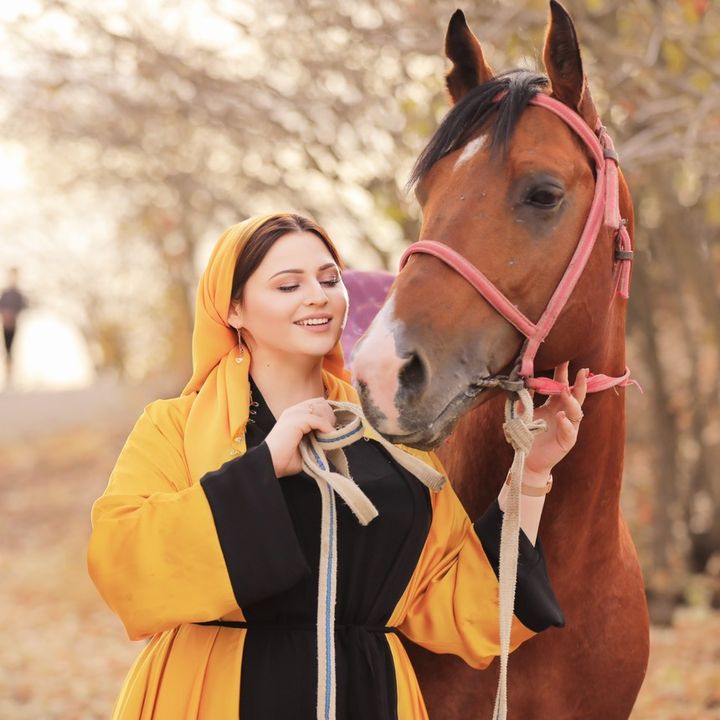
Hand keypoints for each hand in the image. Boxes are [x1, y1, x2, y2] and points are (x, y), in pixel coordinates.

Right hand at [264, 397, 335, 477]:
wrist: (270, 464)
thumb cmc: (285, 459)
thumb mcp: (305, 446)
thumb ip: (317, 439)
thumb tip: (333, 437)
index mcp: (294, 414)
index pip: (316, 404)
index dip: (327, 414)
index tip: (332, 428)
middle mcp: (293, 411)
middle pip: (320, 403)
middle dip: (330, 416)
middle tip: (332, 432)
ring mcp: (294, 414)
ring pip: (320, 409)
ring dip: (328, 422)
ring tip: (330, 435)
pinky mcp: (296, 421)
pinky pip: (318, 420)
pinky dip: (326, 427)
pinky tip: (329, 436)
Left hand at [523, 362, 587, 480]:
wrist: (527, 458)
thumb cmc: (528, 434)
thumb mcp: (524, 413)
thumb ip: (525, 398)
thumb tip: (522, 380)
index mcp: (555, 405)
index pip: (562, 386)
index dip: (563, 373)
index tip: (563, 357)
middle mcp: (565, 413)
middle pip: (576, 396)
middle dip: (580, 383)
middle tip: (581, 370)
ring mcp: (569, 427)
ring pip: (577, 412)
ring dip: (571, 401)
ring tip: (565, 391)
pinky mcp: (567, 441)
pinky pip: (570, 431)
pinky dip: (566, 423)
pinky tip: (560, 416)